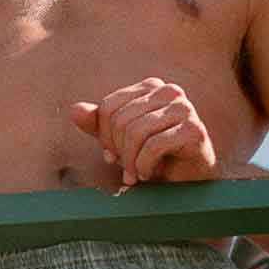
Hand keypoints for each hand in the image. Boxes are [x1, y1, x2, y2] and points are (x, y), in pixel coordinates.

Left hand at [71, 77, 217, 186]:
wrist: (189, 181)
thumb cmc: (154, 157)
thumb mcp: (120, 140)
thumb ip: (98, 125)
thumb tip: (74, 110)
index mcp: (151, 87)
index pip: (109, 106)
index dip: (104, 136)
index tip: (112, 156)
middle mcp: (170, 91)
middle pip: (121, 120)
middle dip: (119, 150)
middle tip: (127, 169)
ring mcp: (185, 109)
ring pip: (135, 132)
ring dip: (131, 162)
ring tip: (137, 174)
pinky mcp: (194, 130)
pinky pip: (153, 146)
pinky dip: (145, 166)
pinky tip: (151, 174)